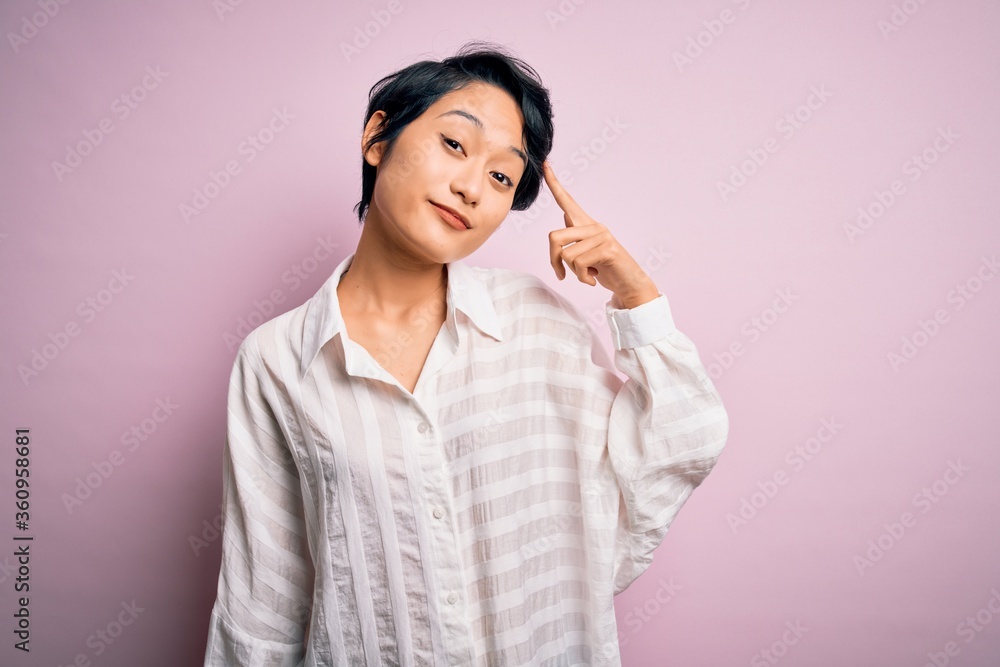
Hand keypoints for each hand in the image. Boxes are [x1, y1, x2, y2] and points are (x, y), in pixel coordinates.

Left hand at [542, 161, 660, 308]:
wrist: (628, 284)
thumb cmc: (605, 269)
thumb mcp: (585, 253)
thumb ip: (576, 236)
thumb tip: (565, 215)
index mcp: (586, 225)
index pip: (566, 201)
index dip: (554, 184)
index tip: (545, 164)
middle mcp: (594, 226)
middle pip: (554, 237)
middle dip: (553, 260)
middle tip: (561, 274)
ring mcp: (602, 235)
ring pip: (566, 255)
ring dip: (573, 273)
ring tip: (588, 274)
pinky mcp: (607, 248)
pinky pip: (579, 264)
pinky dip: (582, 278)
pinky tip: (594, 278)